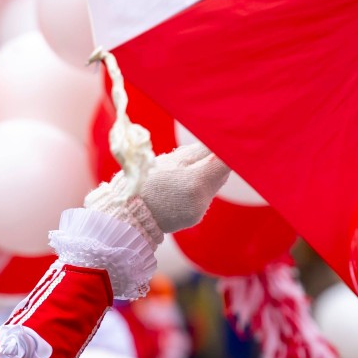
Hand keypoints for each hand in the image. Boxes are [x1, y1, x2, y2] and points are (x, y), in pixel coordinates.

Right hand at [85, 144, 231, 245]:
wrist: (126, 217)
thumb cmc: (143, 184)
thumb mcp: (170, 160)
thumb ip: (199, 151)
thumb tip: (219, 142)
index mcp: (196, 182)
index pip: (228, 161)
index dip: (231, 148)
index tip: (230, 139)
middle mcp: (202, 199)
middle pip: (222, 173)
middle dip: (215, 160)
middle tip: (204, 149)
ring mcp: (199, 211)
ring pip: (213, 184)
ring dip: (206, 174)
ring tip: (184, 170)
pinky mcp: (194, 218)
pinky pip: (203, 197)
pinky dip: (197, 188)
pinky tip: (179, 186)